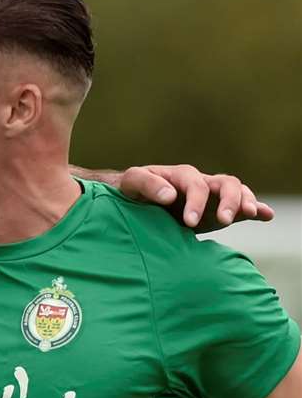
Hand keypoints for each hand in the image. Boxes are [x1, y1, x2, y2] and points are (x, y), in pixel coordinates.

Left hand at [117, 165, 273, 231]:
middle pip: (226, 183)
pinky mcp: (216, 210)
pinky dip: (256, 209)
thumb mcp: (132, 183)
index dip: (196, 201)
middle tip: (223, 221)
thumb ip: (147, 184)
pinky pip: (241, 206)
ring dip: (246, 202)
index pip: (196, 184)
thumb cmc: (131, 191)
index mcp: (181, 175)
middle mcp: (201, 183)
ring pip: (237, 191)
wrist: (135, 203)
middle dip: (228, 201)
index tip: (189, 221)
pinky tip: (266, 216)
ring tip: (250, 214)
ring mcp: (212, 196)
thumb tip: (170, 195)